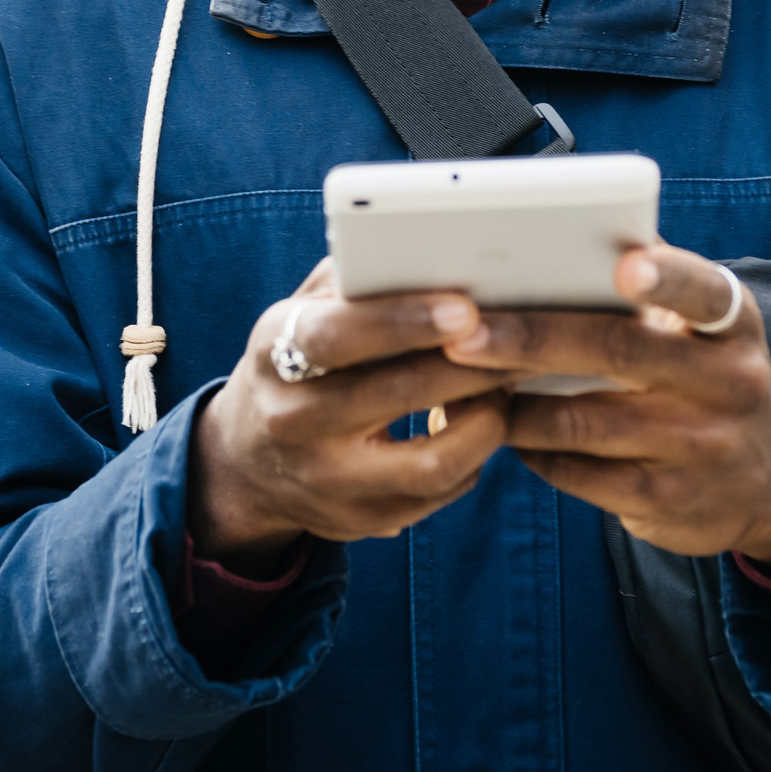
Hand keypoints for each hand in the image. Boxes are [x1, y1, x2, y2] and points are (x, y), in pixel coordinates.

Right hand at [188, 258, 515, 572]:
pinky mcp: (362, 521)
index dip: (404, 320)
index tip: (465, 308)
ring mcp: (327, 480)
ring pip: (433, 461)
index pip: (337, 336)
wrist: (249, 462)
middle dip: (472, 364)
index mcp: (273, 354)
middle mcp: (292, 422)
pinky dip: (474, 454)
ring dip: (487, 419)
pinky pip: (441, 491)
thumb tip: (428, 249)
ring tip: (506, 385)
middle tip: (521, 338)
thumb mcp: (301, 314)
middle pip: (398, 393)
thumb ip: (353, 281)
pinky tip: (482, 421)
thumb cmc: (299, 364)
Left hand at [442, 241, 770, 571]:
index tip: (624, 267)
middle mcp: (725, 384)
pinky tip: (497, 427)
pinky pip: (575, 471)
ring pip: (580, 420)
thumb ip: (650, 284)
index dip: (666, 278)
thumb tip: (557, 233)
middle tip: (463, 332)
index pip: (703, 292)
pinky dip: (527, 447)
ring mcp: (696, 448)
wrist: (767, 485)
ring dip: (510, 402)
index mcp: (731, 325)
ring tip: (458, 381)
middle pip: (616, 352)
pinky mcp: (664, 500)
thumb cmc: (703, 378)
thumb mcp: (704, 331)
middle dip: (531, 339)